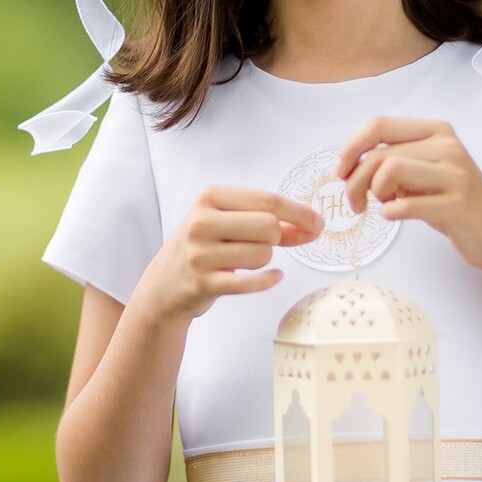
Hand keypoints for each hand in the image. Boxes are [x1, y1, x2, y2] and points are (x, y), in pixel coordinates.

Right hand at [147, 186, 323, 321]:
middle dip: (277, 237)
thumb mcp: (229, 223)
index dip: (298, 213)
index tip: (317, 223)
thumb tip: (312, 226)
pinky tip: (272, 277)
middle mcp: (202, 222)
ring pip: (263, 254)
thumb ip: (270, 222)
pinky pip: (251, 282)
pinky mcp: (204, 283)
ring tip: (247, 261)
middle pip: (268, 226)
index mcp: (209, 198)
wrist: (165, 284)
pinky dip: (267, 280)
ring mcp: (201, 254)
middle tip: (267, 244)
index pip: (267, 200)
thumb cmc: (204, 247)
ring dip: (265, 260)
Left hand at [335, 116, 481, 277]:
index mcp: (437, 131)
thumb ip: (396, 159)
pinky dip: (391, 213)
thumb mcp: (427, 171)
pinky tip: (394, 216)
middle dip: (354, 181)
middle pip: (378, 154)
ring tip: (379, 207)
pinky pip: (407, 204)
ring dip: (372, 194)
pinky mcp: (457, 205)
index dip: (350, 147)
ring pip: (389, 170)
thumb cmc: (455, 203)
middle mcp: (447, 147)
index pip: (379, 124)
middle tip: (354, 203)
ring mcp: (455, 175)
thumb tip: (351, 163)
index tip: (341, 171)